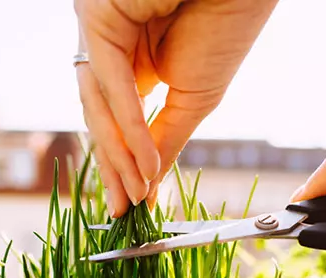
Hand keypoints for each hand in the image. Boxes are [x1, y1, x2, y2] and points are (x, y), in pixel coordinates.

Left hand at [74, 0, 277, 216]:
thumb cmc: (227, 26)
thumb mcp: (195, 98)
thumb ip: (166, 139)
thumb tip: (149, 183)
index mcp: (131, 63)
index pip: (116, 122)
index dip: (123, 164)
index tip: (132, 204)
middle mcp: (109, 48)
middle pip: (101, 118)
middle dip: (114, 168)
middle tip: (123, 210)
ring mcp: (99, 32)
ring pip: (99, 105)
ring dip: (120, 155)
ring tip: (136, 193)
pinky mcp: (97, 17)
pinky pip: (111, 83)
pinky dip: (129, 127)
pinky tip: (144, 164)